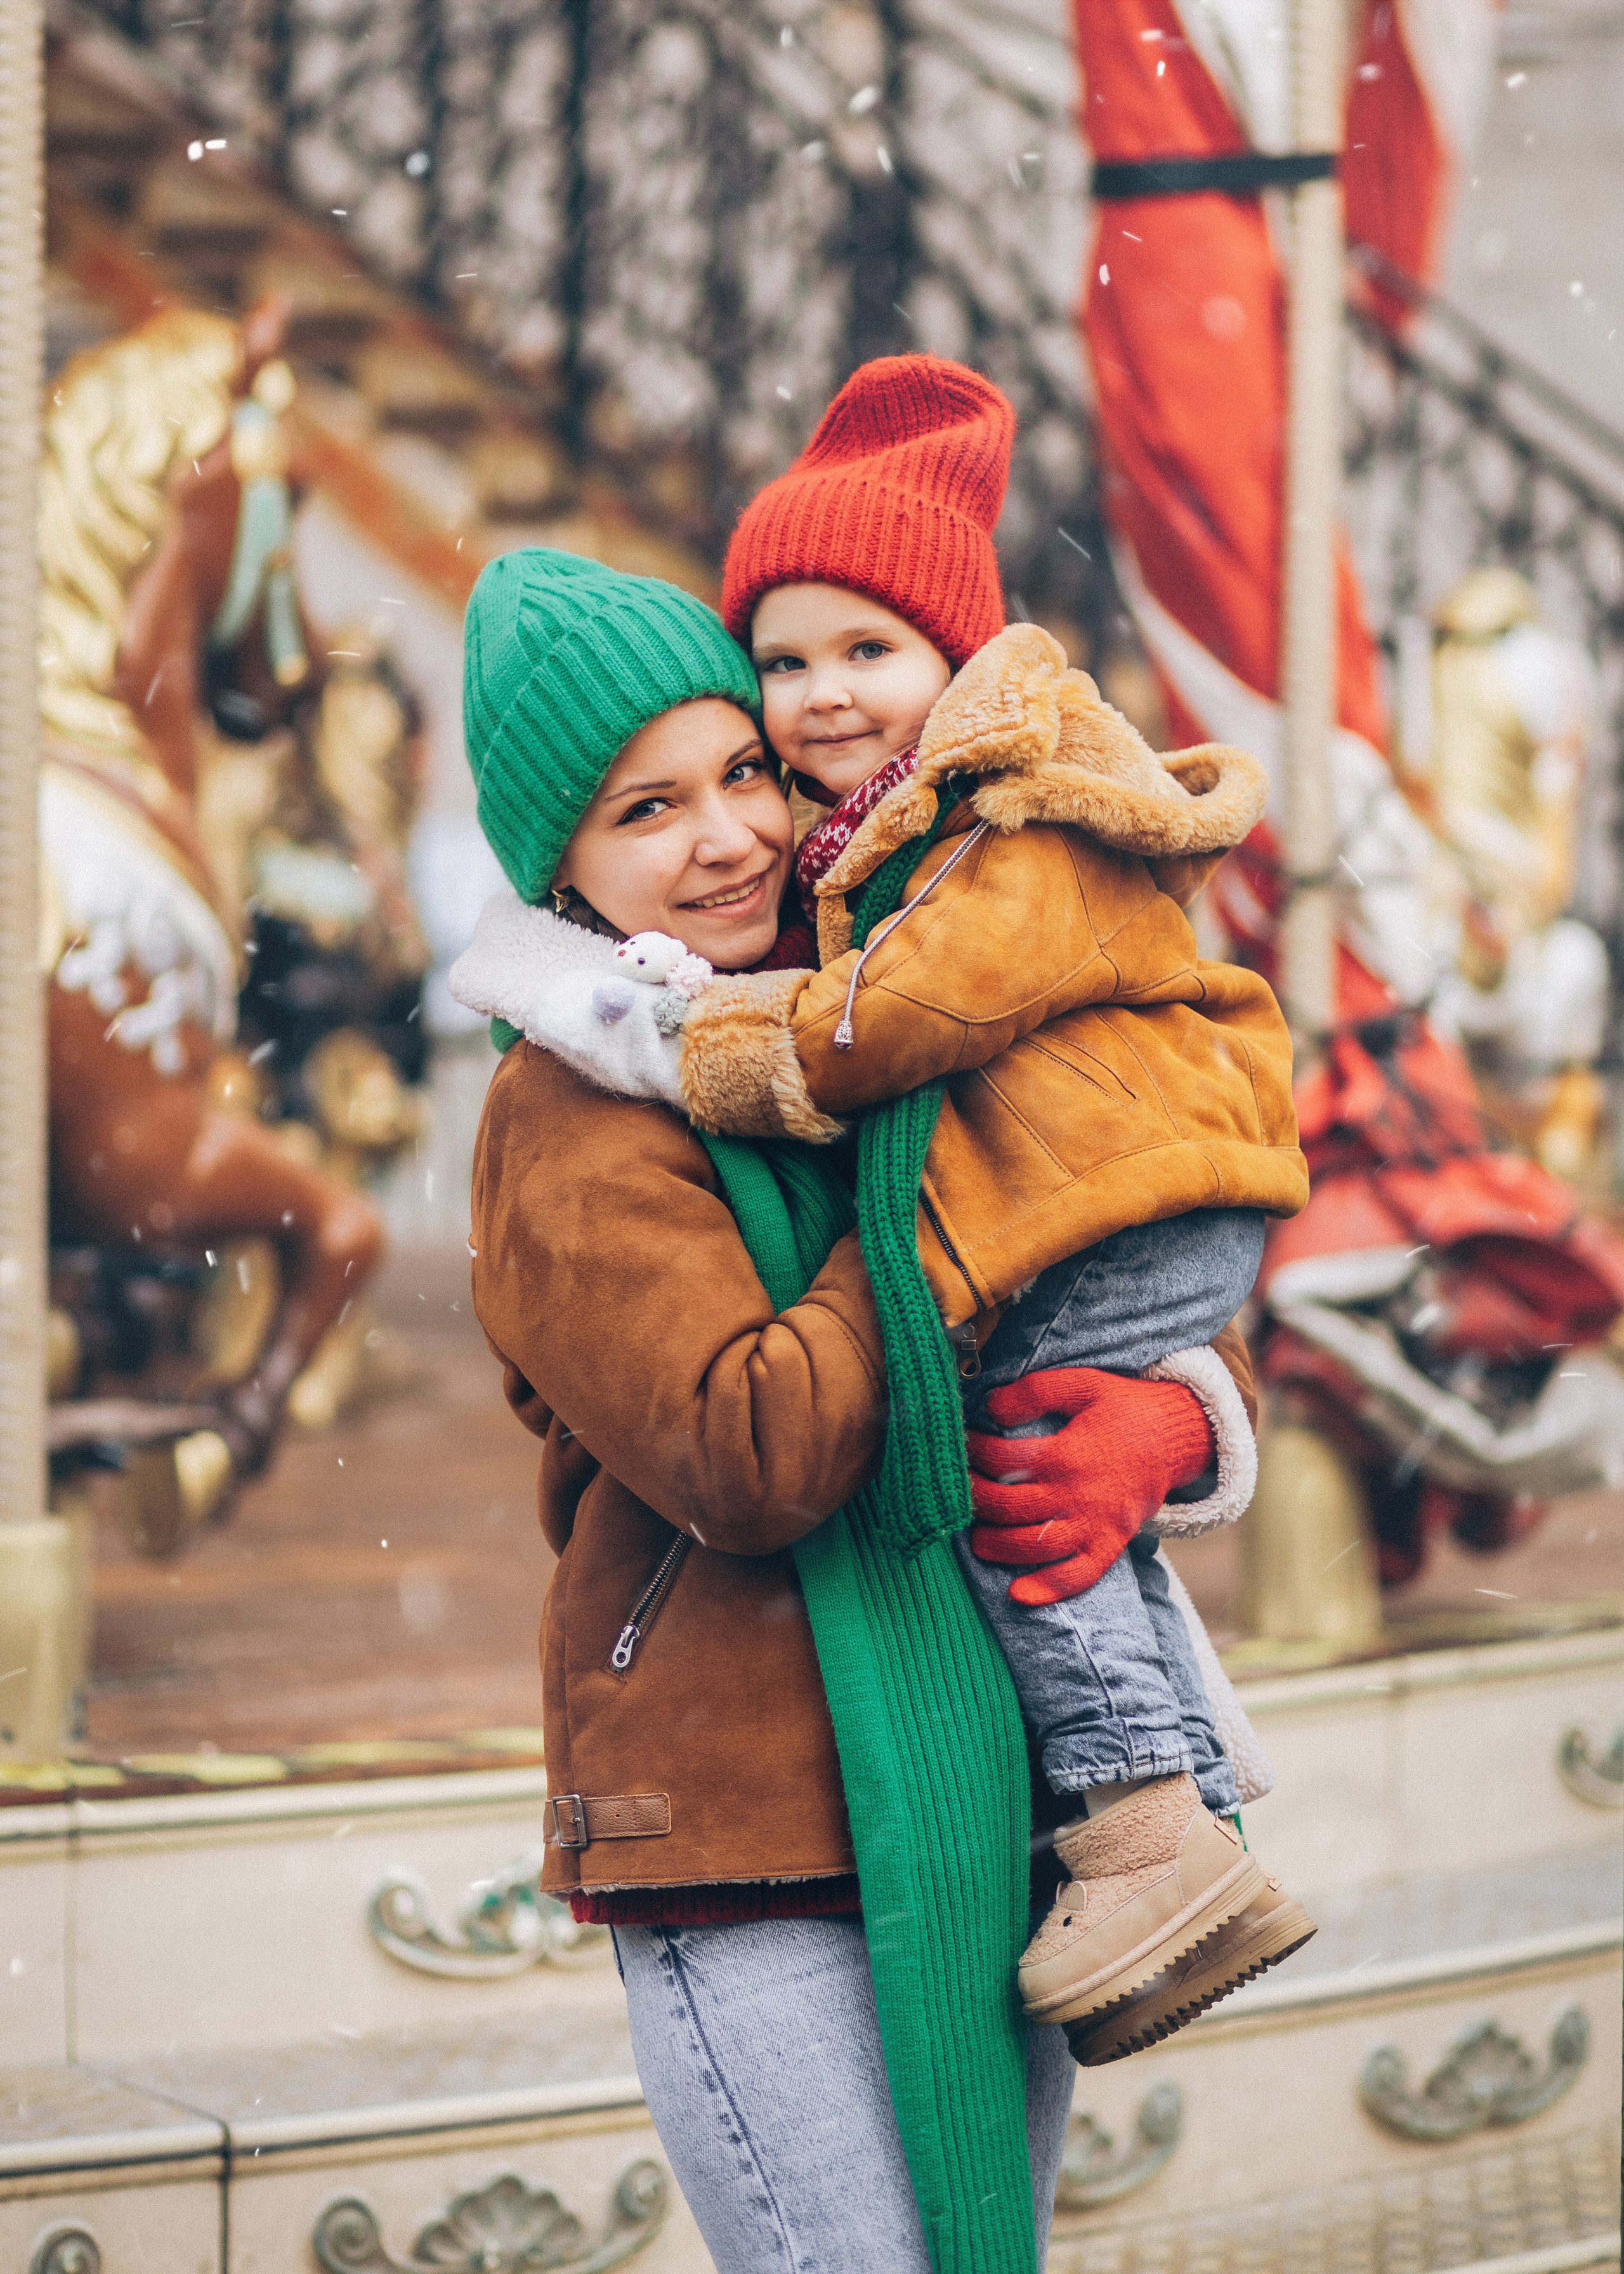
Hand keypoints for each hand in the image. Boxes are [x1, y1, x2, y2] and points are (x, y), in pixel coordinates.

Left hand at [965, 1367, 1213, 1605]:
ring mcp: (1095, 1524)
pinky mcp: (1110, 1543)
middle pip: (1012, 1507)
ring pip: (1037, 1546)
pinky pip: (1080, 1575)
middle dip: (977, 1501)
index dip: (975, 1452)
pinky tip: (1019, 1594)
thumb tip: (990, 1407)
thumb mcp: (1082, 1384)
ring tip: (977, 1540)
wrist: (1177, 1437)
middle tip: (961, 1492)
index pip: (1003, 1460)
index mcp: (1066, 1453)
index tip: (963, 1445)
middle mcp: (1077, 1494)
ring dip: (999, 1547)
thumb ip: (1035, 1391)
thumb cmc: (1124, 1408)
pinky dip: (1050, 1588)